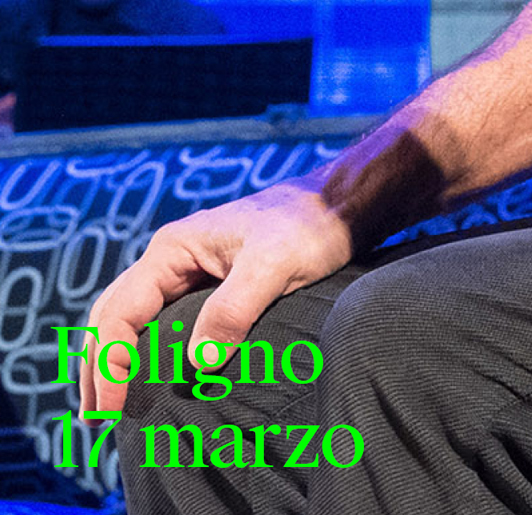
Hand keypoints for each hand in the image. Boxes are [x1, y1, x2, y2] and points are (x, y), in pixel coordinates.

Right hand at [79, 181, 353, 413]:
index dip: (108, 364)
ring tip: (110, 408)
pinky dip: (144, 352)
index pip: (119, 312)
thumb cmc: (309, 226)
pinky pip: (161, 323)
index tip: (111, 410)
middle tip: (97, 420)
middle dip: (99, 366)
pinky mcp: (210, 286)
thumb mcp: (275, 264)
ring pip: (133, 319)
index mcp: (173, 249)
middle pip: (113, 316)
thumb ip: (235, 308)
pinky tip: (150, 380)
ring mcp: (189, 272)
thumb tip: (199, 364)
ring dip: (116, 360)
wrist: (340, 205)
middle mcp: (172, 260)